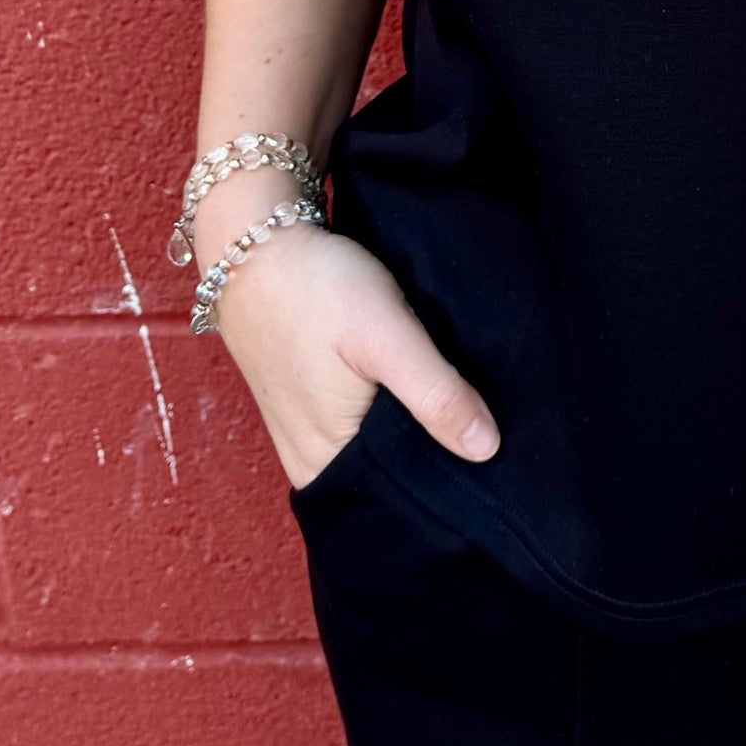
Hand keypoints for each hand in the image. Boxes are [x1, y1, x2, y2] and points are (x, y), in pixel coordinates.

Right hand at [204, 214, 500, 491]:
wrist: (251, 244)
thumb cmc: (317, 288)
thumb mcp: (385, 334)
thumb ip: (435, 393)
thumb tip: (486, 449)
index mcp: (328, 463)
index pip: (403, 500)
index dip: (449, 485)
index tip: (493, 465)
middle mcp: (312, 463)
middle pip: (389, 482)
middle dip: (435, 463)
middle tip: (484, 431)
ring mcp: (302, 437)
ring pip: (374, 457)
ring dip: (411, 439)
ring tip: (456, 412)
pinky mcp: (301, 408)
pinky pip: (354, 435)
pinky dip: (386, 421)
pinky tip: (413, 397)